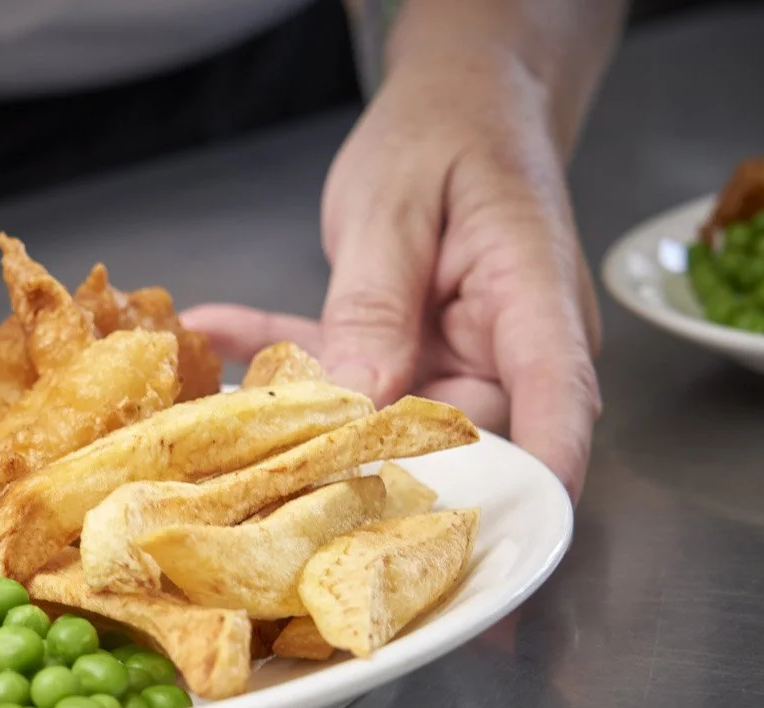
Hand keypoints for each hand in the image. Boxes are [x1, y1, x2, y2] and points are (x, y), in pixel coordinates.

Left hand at [183, 57, 600, 499]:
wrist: (456, 100)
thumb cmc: (447, 133)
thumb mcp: (396, 209)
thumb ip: (374, 306)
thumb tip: (359, 406)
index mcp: (533, 303)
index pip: (555, 406)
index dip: (531, 483)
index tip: (490, 551)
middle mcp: (506, 348)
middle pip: (462, 441)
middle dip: (375, 475)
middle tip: (274, 489)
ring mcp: (456, 359)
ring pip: (388, 423)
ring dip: (306, 422)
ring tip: (215, 424)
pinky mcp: (407, 356)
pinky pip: (344, 378)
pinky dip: (279, 365)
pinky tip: (209, 335)